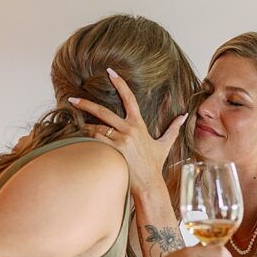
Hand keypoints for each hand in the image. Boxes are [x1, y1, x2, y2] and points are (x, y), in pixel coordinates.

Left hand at [67, 68, 187, 193]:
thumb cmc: (154, 165)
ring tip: (72, 125)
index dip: (120, 83)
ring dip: (83, 127)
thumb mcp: (165, 145)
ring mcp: (120, 141)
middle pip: (103, 112)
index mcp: (139, 125)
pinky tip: (76, 138)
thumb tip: (184, 116)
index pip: (129, 98)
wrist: (148, 184)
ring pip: (95, 128)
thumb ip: (174, 128)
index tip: (110, 72)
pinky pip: (95, 142)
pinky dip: (86, 139)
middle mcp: (128, 130)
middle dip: (85, 104)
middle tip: (72, 99)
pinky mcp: (113, 152)